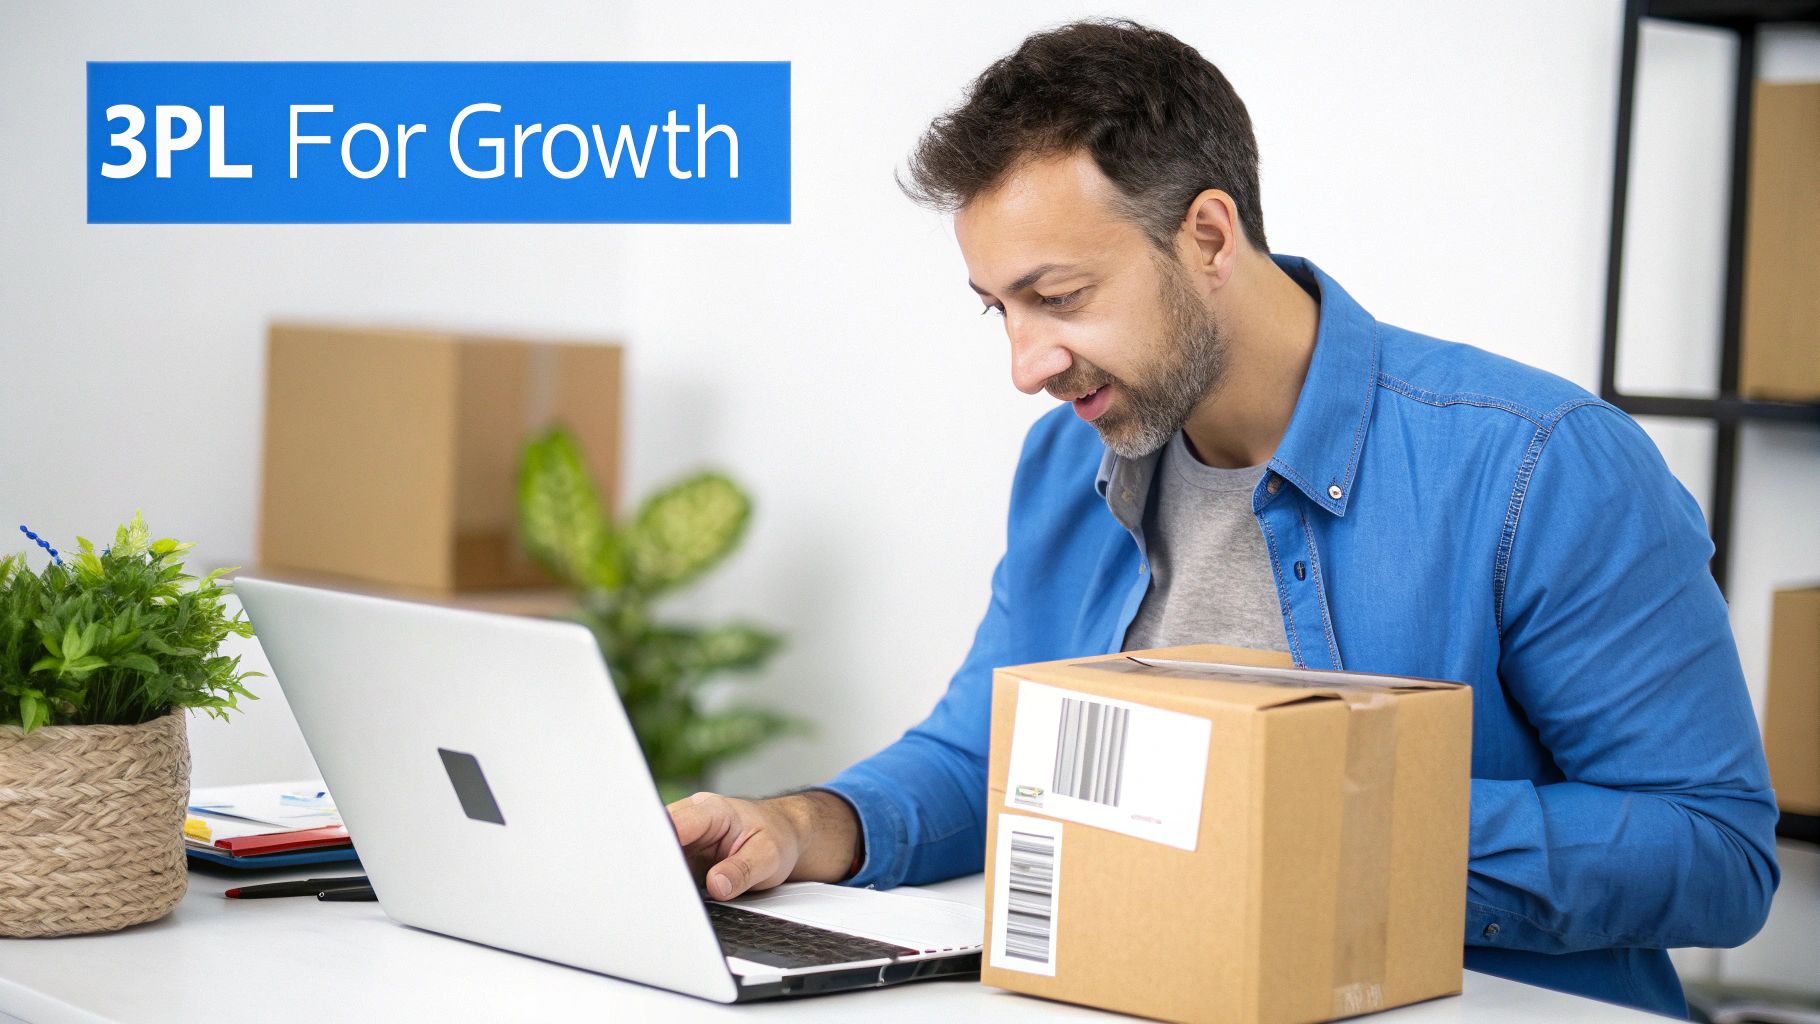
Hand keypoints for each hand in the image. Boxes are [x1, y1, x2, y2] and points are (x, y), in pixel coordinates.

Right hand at [666, 789, 860, 899]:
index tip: (661, 875)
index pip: (674, 825)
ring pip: (659, 859)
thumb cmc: (777, 836)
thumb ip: (742, 870)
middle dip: (656, 868)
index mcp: (709, 810)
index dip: (662, 849)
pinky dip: (671, 886)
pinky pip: (669, 871)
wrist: (783, 834)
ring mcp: (685, 839)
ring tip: (671, 901)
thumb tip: (717, 885)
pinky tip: (675, 899)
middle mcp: (691, 820)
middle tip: (664, 896)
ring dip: (662, 880)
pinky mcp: (684, 857)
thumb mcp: (769, 855)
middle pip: (658, 842)